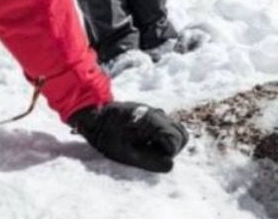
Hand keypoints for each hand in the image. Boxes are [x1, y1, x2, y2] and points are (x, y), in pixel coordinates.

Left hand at [70, 102, 187, 172]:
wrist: (95, 115)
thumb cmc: (107, 135)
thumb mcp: (126, 154)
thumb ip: (150, 161)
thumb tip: (170, 165)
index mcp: (153, 122)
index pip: (177, 141)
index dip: (168, 154)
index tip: (151, 157)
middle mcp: (159, 114)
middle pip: (181, 135)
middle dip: (172, 149)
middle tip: (152, 155)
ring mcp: (157, 112)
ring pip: (176, 131)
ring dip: (167, 143)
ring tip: (146, 148)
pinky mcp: (153, 114)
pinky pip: (166, 128)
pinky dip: (161, 138)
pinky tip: (143, 140)